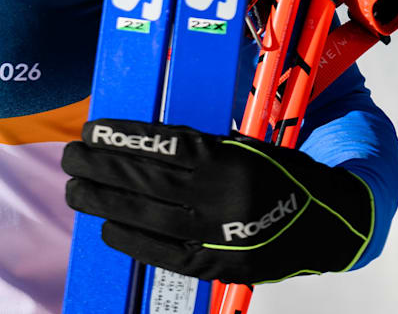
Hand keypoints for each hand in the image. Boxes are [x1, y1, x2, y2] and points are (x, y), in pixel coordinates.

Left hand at [62, 119, 373, 284]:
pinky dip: (132, 241)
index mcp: (226, 158)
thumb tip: (134, 141)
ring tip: (75, 192)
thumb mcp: (241, 144)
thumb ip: (195, 144)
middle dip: (99, 169)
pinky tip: (108, 228)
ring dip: (104, 203)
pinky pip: (164, 254)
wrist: (328, 221)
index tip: (90, 132)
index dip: (119, 139)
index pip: (159, 144)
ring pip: (147, 217)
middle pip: (145, 181)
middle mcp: (220, 196)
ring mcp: (218, 234)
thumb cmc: (277, 173)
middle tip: (69, 159)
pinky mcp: (218, 264)